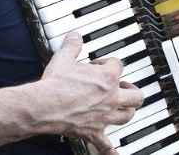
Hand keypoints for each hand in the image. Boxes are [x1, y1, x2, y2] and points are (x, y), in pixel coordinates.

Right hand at [40, 32, 143, 153]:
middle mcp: (111, 98)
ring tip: (124, 108)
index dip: (109, 63)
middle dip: (131, 90)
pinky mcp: (94, 132)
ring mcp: (104, 116)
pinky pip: (107, 146)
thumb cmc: (55, 84)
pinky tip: (115, 153)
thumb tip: (74, 36)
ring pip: (128, 116)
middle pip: (135, 95)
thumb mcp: (63, 58)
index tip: (99, 64)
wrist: (44, 106)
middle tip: (124, 87)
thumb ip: (72, 45)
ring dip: (128, 111)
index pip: (118, 66)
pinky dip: (112, 150)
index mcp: (107, 77)